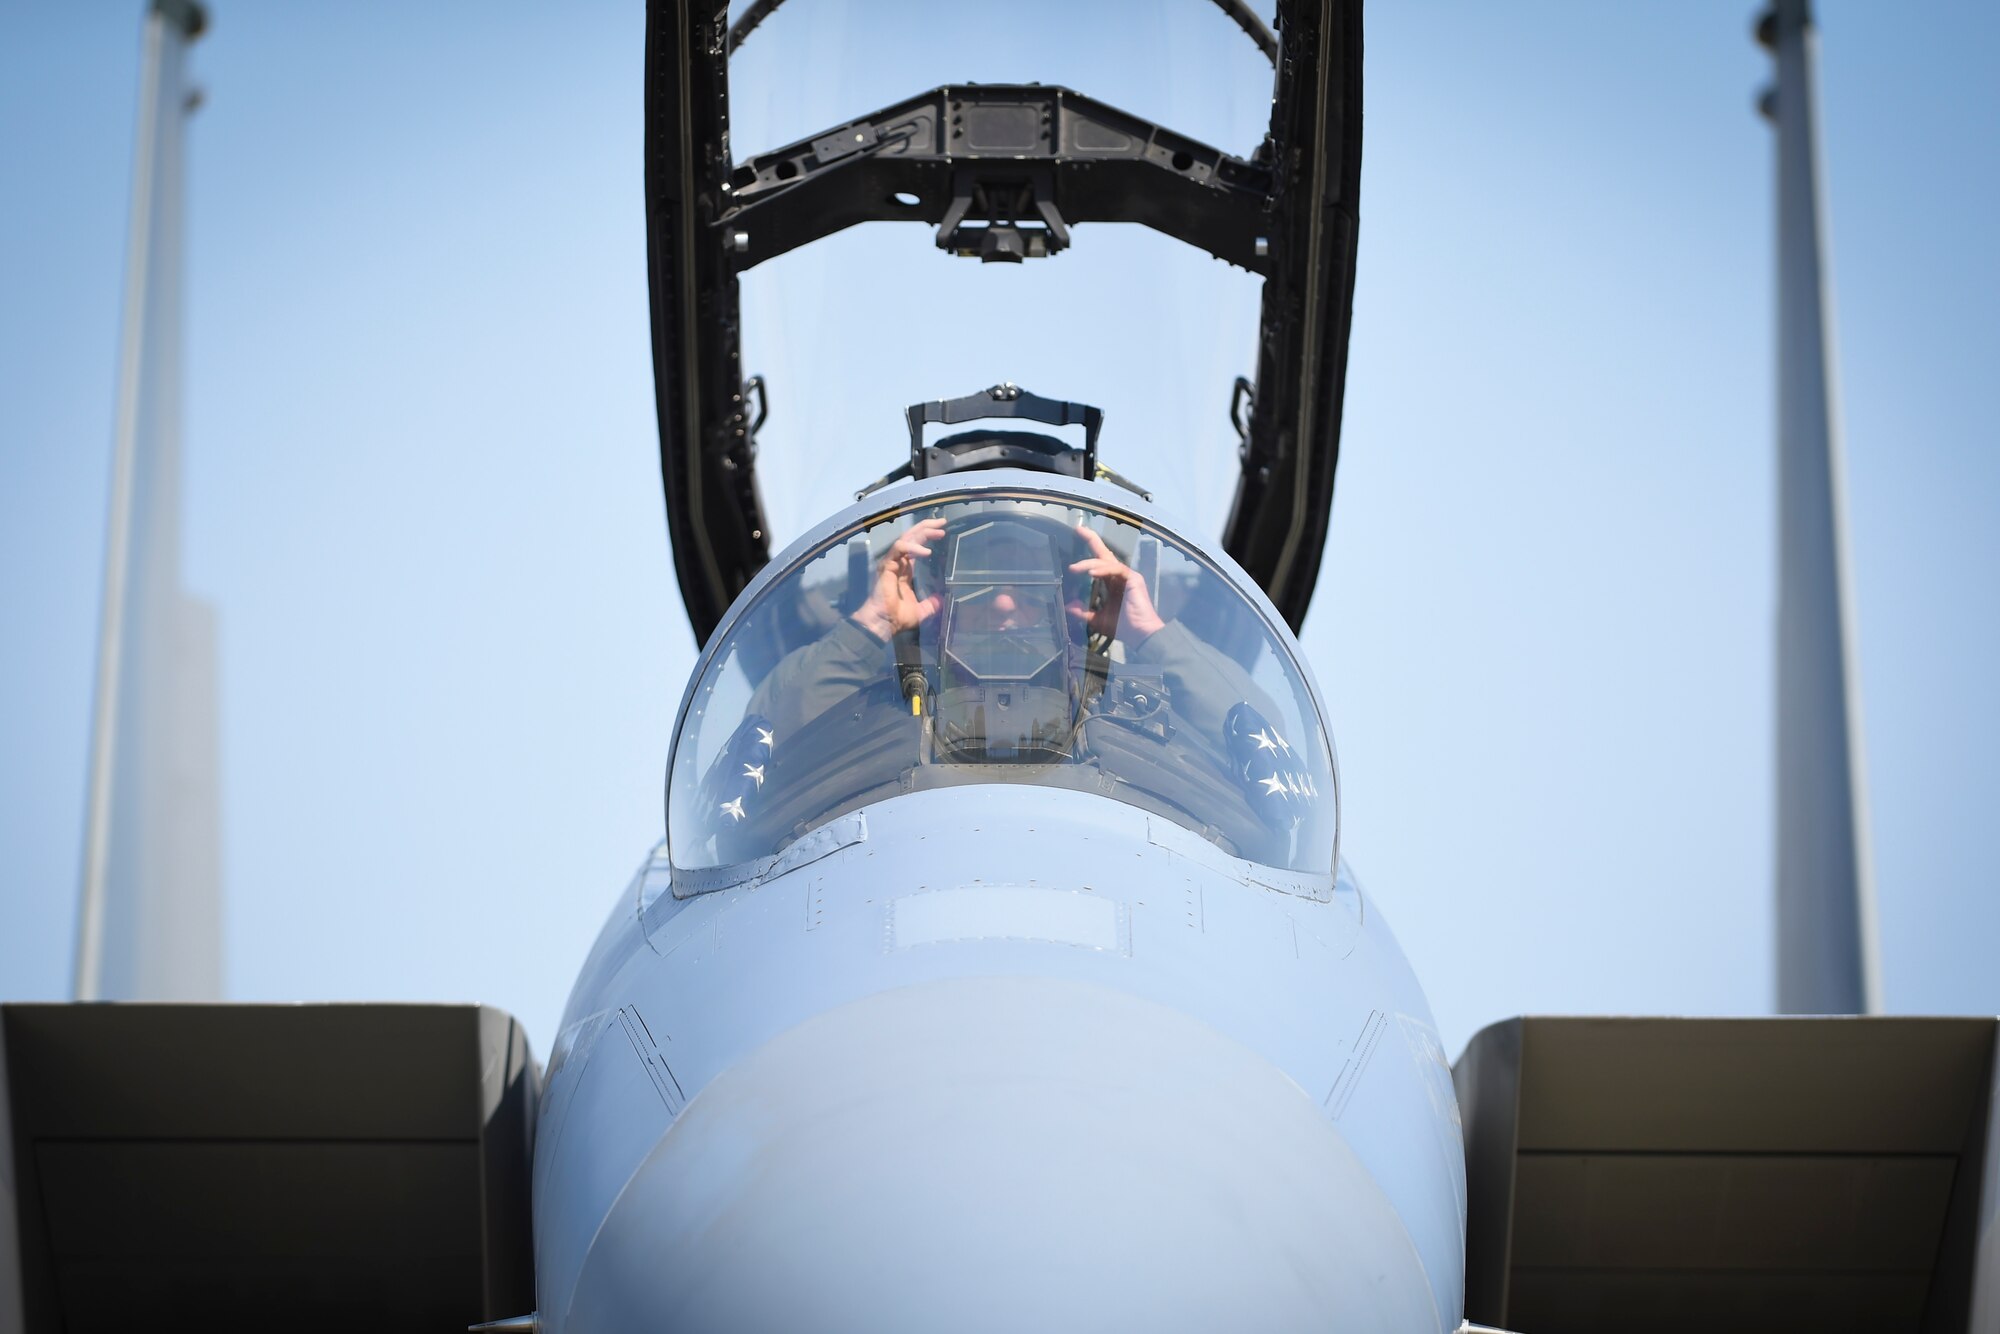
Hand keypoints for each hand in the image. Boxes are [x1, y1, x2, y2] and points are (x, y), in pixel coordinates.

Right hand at [851, 517, 944, 639]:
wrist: (884, 623)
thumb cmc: (897, 618)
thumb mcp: (921, 611)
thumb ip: (931, 604)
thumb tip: (941, 600)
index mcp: (905, 570)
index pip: (916, 546)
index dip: (927, 536)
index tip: (942, 531)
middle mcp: (898, 563)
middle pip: (912, 537)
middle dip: (927, 527)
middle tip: (942, 522)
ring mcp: (892, 562)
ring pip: (906, 538)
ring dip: (923, 532)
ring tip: (938, 532)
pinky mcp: (887, 565)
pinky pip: (899, 549)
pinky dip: (913, 547)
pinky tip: (926, 552)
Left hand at [1068, 525, 1163, 641]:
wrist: (1140, 635)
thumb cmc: (1123, 628)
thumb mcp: (1097, 619)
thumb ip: (1083, 612)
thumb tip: (1068, 605)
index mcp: (1112, 583)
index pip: (1099, 563)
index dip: (1090, 548)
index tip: (1079, 534)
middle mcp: (1119, 576)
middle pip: (1104, 553)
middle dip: (1091, 539)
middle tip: (1078, 529)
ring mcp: (1127, 576)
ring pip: (1106, 561)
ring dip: (1089, 563)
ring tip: (1075, 569)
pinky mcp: (1133, 579)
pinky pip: (1116, 569)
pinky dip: (1102, 569)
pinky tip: (1091, 573)